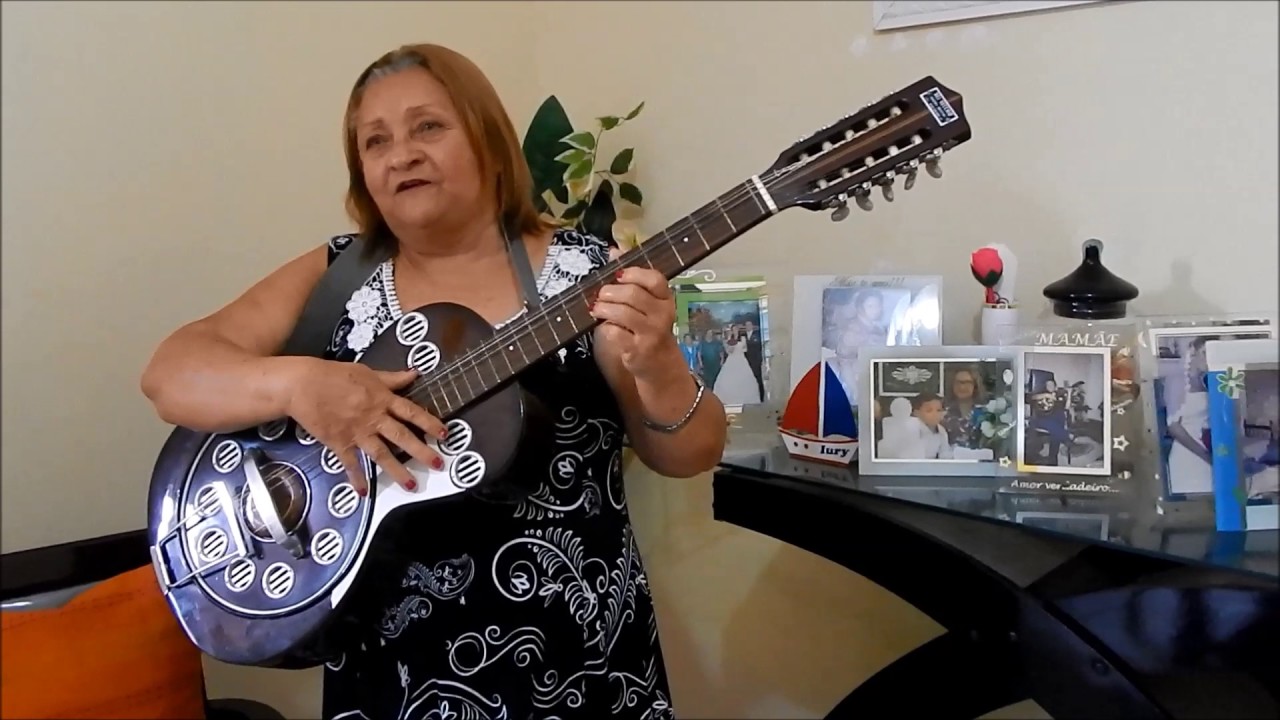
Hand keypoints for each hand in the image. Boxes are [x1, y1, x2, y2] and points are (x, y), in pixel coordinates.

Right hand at [284, 359, 446, 494]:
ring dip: (397, 471)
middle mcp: (373, 418)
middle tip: (438, 464)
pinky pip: (350, 463)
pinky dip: (357, 478)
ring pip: (381, 454)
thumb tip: (413, 373)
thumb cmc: (334, 375)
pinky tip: (364, 491)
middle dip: (421, 452)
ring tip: (410, 485)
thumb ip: (392, 378)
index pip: (412, 412)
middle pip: (402, 437)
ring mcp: (357, 432)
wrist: (303, 385)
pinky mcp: (339, 442)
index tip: (445, 434)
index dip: (429, 423)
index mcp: (382, 399)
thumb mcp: (367, 372)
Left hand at [590, 258, 680, 381]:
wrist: (660, 365)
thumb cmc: (650, 328)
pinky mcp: (638, 349)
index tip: (617, 276)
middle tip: (601, 295)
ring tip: (597, 309)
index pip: (655, 278)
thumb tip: (614, 250)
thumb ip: (631, 277)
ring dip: (604, 308)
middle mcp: (663, 314)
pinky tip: (606, 327)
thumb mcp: (647, 303)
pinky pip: (615, 332)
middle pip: (633, 294)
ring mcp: (652, 333)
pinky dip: (606, 328)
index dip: (633, 273)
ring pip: (622, 312)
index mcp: (666, 299)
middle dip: (610, 292)